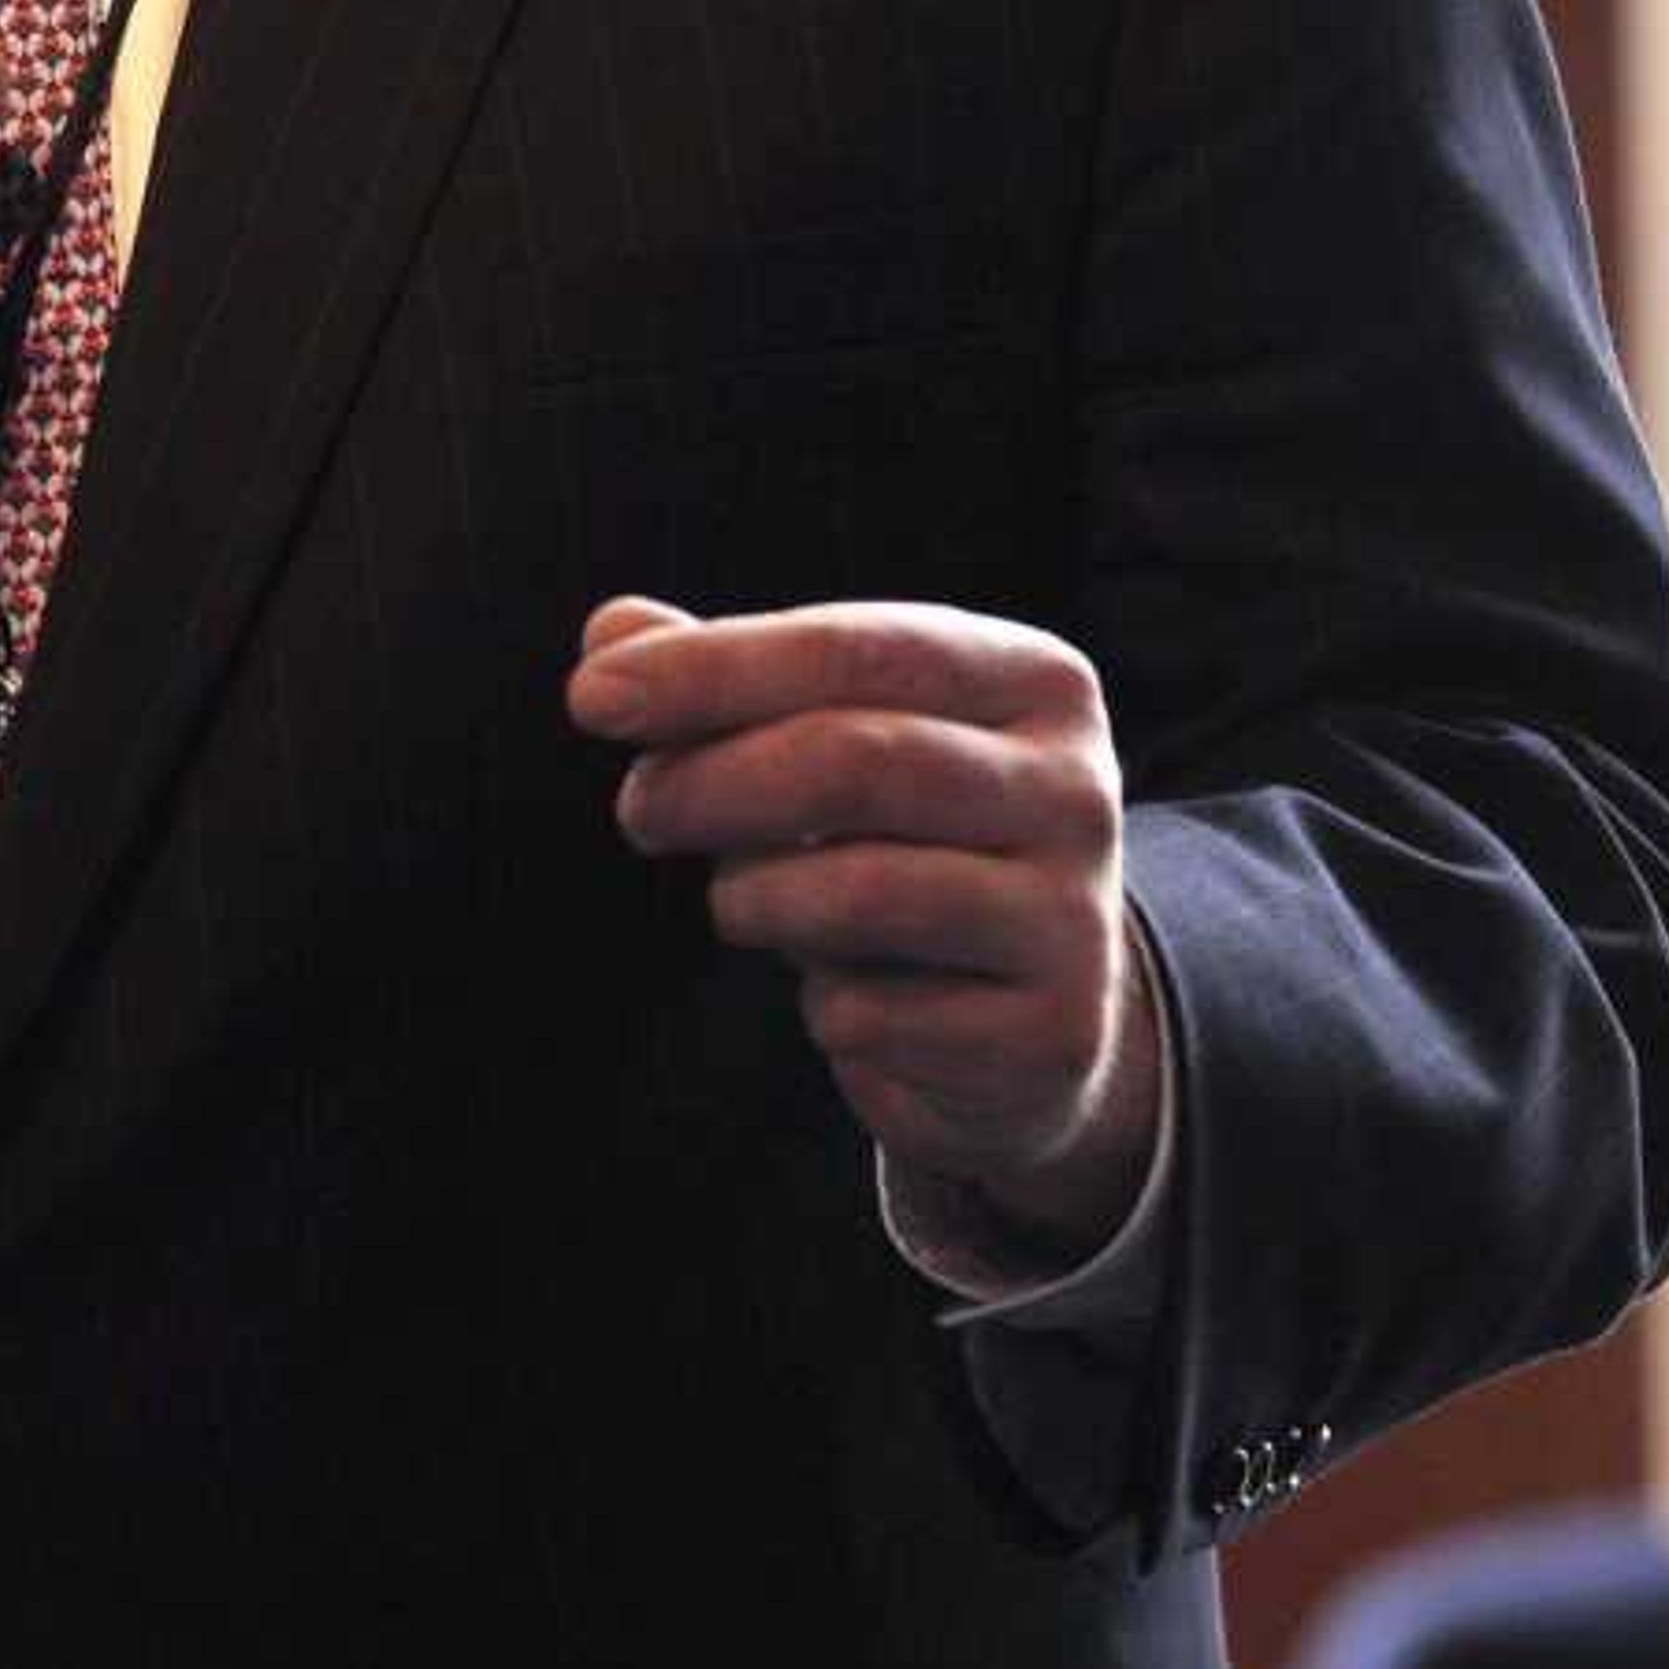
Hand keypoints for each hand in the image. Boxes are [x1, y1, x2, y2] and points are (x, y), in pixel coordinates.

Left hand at [569, 594, 1160, 1263]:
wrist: (1029, 1026)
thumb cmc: (904, 847)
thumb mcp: (828, 743)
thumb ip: (726, 683)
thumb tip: (611, 633)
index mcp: (1032, 679)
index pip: (856, 649)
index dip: (715, 668)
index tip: (592, 696)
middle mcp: (1076, 787)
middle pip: (860, 760)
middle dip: (715, 782)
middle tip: (640, 811)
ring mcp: (1076, 916)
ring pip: (863, 892)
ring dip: (755, 898)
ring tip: (740, 902)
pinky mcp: (1053, 1035)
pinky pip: (875, 1015)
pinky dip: (820, 1003)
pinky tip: (841, 992)